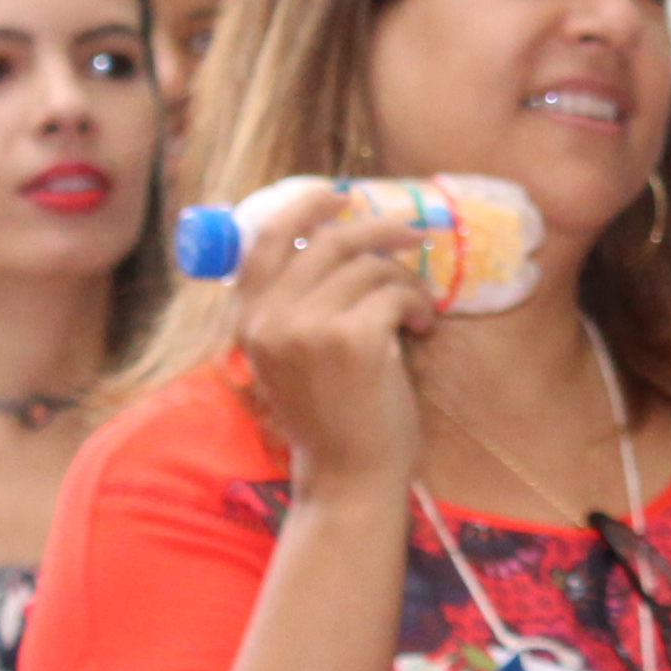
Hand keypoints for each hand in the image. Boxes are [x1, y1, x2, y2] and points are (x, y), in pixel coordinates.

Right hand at [228, 184, 434, 508]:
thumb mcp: (290, 356)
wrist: (348, 475)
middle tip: (414, 231)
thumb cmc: (330, 416)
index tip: (339, 194)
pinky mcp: (354, 339)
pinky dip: (417, 305)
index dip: (304, 206)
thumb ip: (294, 306)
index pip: (265, 239)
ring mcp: (310, 327)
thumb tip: (335, 237)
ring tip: (414, 310)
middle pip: (329, 240)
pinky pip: (396, 292)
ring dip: (405, 281)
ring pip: (371, 266)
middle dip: (380, 228)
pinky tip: (421, 328)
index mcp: (249, 320)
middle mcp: (271, 318)